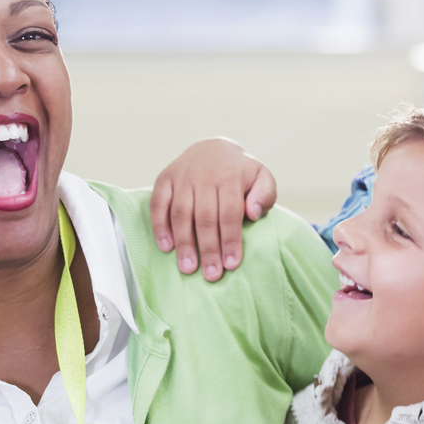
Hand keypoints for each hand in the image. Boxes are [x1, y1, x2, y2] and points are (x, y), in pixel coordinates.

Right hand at [147, 137, 275, 280]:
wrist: (212, 148)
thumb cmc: (240, 172)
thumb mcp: (261, 177)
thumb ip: (265, 194)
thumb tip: (253, 213)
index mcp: (229, 176)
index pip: (229, 213)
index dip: (230, 240)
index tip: (231, 264)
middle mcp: (203, 175)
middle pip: (204, 217)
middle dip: (208, 248)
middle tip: (211, 275)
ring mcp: (181, 177)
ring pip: (180, 213)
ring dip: (184, 243)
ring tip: (188, 268)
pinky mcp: (164, 179)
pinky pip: (158, 203)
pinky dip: (160, 226)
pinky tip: (166, 247)